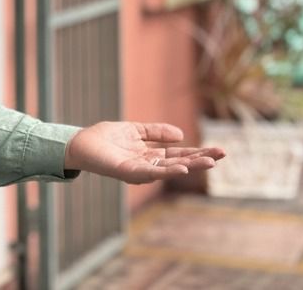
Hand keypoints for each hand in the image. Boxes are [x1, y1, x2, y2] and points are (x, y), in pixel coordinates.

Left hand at [64, 121, 224, 184]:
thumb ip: (156, 132)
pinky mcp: (128, 172)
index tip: (218, 151)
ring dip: (190, 166)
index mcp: (151, 155)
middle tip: (222, 155)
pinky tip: (182, 168)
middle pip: (180, 163)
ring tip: (209, 162)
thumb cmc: (104, 138)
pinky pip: (151, 172)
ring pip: (170, 169)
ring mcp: (140, 170)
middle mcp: (149, 165)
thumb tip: (181, 134)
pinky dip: (167, 171)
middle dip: (201, 160)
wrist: (80, 143)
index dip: (198, 152)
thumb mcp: (135, 130)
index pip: (180, 154)